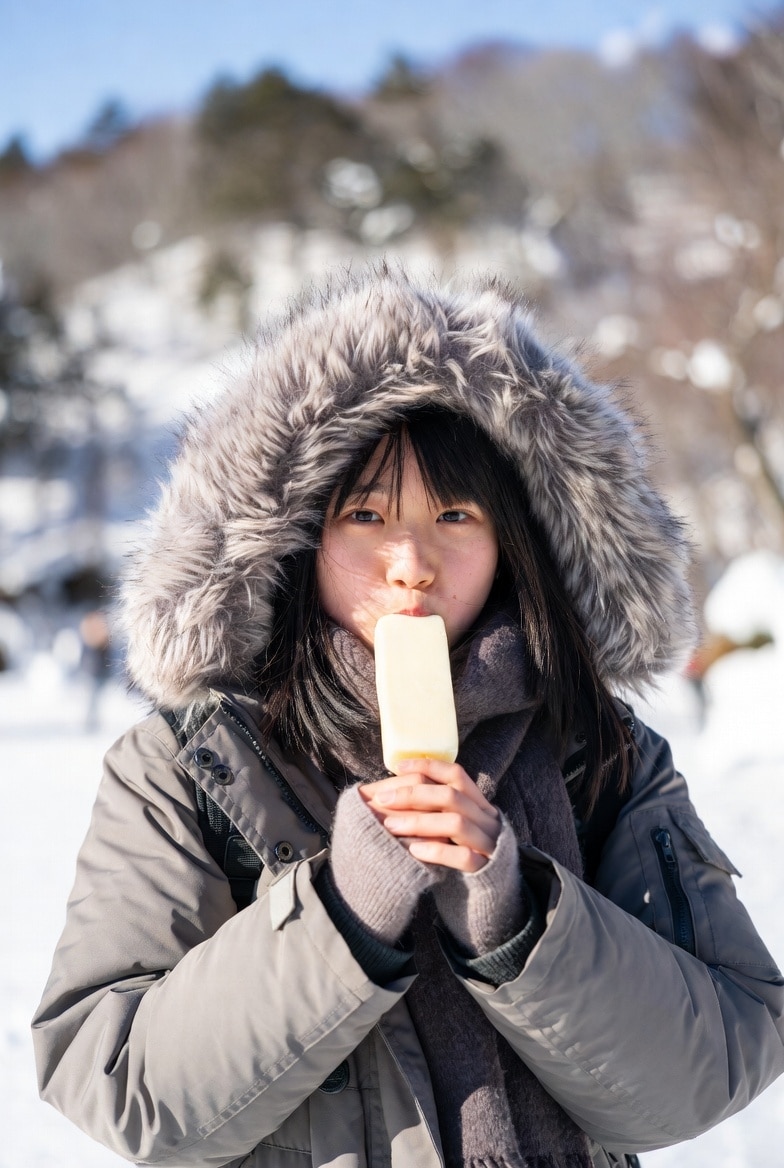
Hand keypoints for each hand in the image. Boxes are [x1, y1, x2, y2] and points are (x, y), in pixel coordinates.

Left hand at [359, 758, 500, 872]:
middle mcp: (488, 821)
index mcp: (480, 805)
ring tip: (390, 825)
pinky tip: (413, 851)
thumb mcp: (452, 827)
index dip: (428, 766)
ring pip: (457, 822)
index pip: (456, 775)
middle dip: (414, 794)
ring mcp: (489, 845)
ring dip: (419, 821)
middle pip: (452, 795)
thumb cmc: (459, 857)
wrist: (489, 897)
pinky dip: (437, 851)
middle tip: (383, 799)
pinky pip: (464, 856)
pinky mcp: (486, 871)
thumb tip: (396, 788)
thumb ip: (436, 809)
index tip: (397, 767)